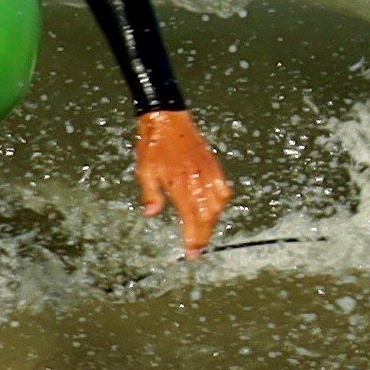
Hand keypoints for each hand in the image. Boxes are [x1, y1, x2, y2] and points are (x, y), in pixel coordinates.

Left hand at [135, 110, 232, 255]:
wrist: (166, 117)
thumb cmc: (153, 143)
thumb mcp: (144, 170)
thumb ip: (151, 194)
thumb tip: (152, 213)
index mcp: (179, 182)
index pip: (190, 216)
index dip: (193, 237)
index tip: (192, 252)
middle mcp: (197, 178)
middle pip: (207, 215)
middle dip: (203, 235)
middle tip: (197, 250)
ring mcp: (207, 170)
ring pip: (218, 203)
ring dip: (212, 221)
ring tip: (204, 232)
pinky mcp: (213, 163)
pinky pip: (224, 187)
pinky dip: (222, 202)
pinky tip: (215, 209)